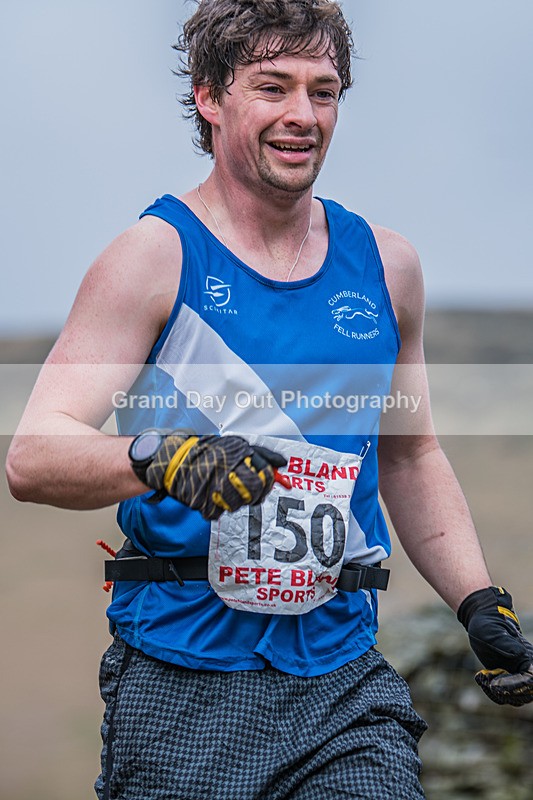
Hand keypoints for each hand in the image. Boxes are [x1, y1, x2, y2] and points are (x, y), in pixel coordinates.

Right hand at [143, 433, 285, 519]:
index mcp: (237, 457)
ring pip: (236, 506)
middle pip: (253, 494)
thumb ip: (262, 454)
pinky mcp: (201, 503)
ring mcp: (213, 489)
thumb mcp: (238, 445)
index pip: (264, 477)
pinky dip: (215, 507)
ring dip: (233, 501)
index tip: (263, 482)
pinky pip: (217, 513)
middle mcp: (227, 473)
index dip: (266, 483)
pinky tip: (209, 494)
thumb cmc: (211, 452)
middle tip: (245, 489)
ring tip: (223, 488)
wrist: (177, 459)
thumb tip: (283, 463)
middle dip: (252, 495)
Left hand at [457, 586, 532, 705]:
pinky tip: (482, 678)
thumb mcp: (491, 631)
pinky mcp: (510, 681)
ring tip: (482, 677)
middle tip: (486, 679)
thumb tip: (519, 654)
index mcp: (529, 658)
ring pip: (515, 699)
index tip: (493, 683)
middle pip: (523, 695)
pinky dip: (492, 692)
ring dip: (496, 693)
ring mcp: (520, 677)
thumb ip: (504, 643)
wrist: (483, 624)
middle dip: (503, 691)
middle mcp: (528, 669)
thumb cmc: (488, 625)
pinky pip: (505, 697)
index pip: (529, 682)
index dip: (513, 686)